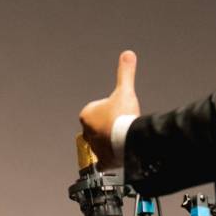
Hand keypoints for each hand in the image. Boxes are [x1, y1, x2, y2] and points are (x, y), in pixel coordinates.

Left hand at [78, 51, 138, 166]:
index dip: (110, 110)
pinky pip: (104, 160)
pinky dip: (110, 158)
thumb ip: (125, 72)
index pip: (97, 110)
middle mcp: (86, 132)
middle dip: (109, 126)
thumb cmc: (123, 116)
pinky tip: (118, 154)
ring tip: (123, 138)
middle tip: (121, 125)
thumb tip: (127, 54)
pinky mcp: (102, 160)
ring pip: (102, 143)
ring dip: (111, 141)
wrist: (129, 140)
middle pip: (99, 127)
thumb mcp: (124, 90)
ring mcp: (94, 147)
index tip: (118, 112)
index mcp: (86, 114)